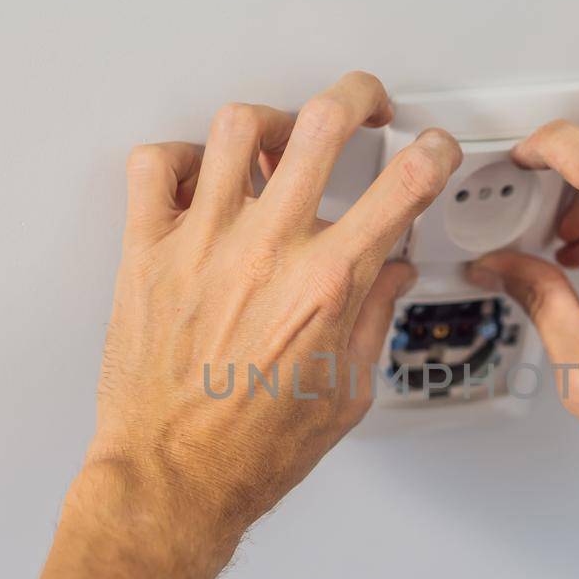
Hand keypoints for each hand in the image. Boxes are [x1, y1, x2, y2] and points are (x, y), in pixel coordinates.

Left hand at [82, 71, 461, 566]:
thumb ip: (374, 318)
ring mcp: (202, 244)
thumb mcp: (348, 394)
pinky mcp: (146, 251)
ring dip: (272, 123)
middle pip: (323, 124)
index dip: (432, 154)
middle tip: (362, 107)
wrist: (173, 480)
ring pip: (239, 127)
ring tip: (280, 143)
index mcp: (326, 286)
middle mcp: (266, 252)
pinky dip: (182, 157)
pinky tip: (202, 180)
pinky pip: (156, 164)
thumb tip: (391, 273)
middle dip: (357, 97)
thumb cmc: (250, 451)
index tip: (432, 151)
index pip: (403, 186)